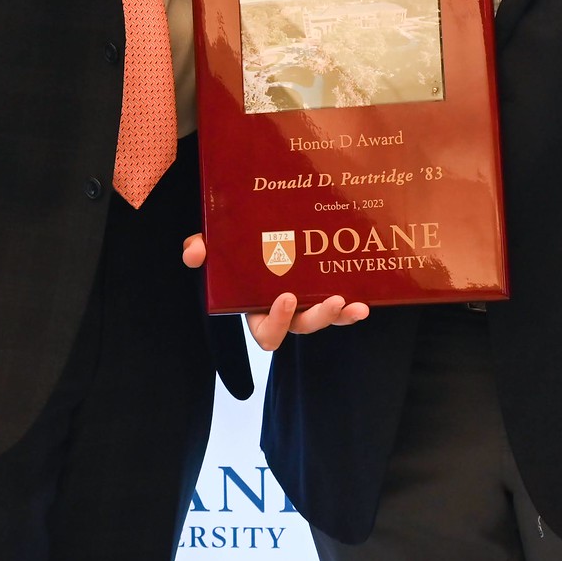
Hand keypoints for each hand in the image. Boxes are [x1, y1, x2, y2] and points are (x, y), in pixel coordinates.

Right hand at [183, 234, 370, 351]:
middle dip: (318, 317)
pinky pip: (341, 304)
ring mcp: (306, 301)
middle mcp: (284, 311)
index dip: (276, 321)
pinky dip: (353, 306)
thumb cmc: (233, 248)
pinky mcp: (324, 288)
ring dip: (341, 314)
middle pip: (302, 326)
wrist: (257, 229)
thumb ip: (200, 250)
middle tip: (333, 300)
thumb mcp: (214, 250)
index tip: (285, 296)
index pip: (266, 332)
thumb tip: (195, 250)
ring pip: (324, 317)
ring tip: (355, 305)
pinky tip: (366, 300)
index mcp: (256, 309)